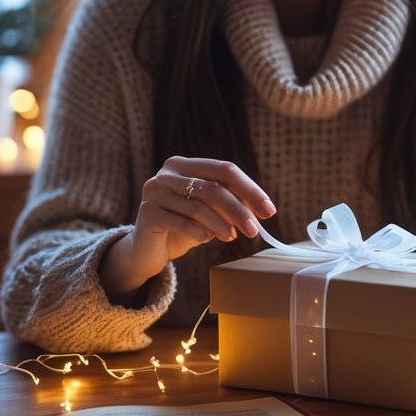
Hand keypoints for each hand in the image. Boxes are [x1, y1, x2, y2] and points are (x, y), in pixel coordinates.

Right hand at [100, 156, 275, 301]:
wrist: (147, 250)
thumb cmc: (183, 228)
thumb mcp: (209, 213)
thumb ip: (229, 205)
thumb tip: (260, 209)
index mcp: (184, 165)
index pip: (223, 170)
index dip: (249, 189)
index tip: (269, 210)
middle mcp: (167, 174)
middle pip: (212, 186)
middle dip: (238, 209)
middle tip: (254, 230)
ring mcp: (154, 191)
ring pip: (198, 206)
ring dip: (221, 223)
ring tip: (232, 237)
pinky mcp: (147, 213)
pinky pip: (180, 221)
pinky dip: (199, 232)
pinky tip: (207, 239)